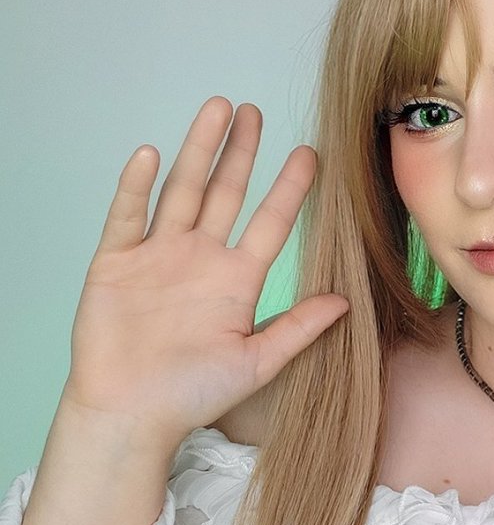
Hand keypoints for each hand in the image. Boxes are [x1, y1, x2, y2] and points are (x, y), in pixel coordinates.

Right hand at [61, 97, 348, 448]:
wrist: (132, 414)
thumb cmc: (192, 395)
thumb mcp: (257, 362)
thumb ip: (297, 329)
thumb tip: (345, 302)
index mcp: (236, 280)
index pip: (271, 223)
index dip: (290, 188)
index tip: (310, 155)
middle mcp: (199, 258)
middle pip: (224, 192)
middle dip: (240, 151)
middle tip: (254, 111)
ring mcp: (157, 256)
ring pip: (181, 191)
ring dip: (197, 150)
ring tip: (216, 110)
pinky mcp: (116, 263)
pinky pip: (127, 216)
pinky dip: (136, 186)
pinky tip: (151, 154)